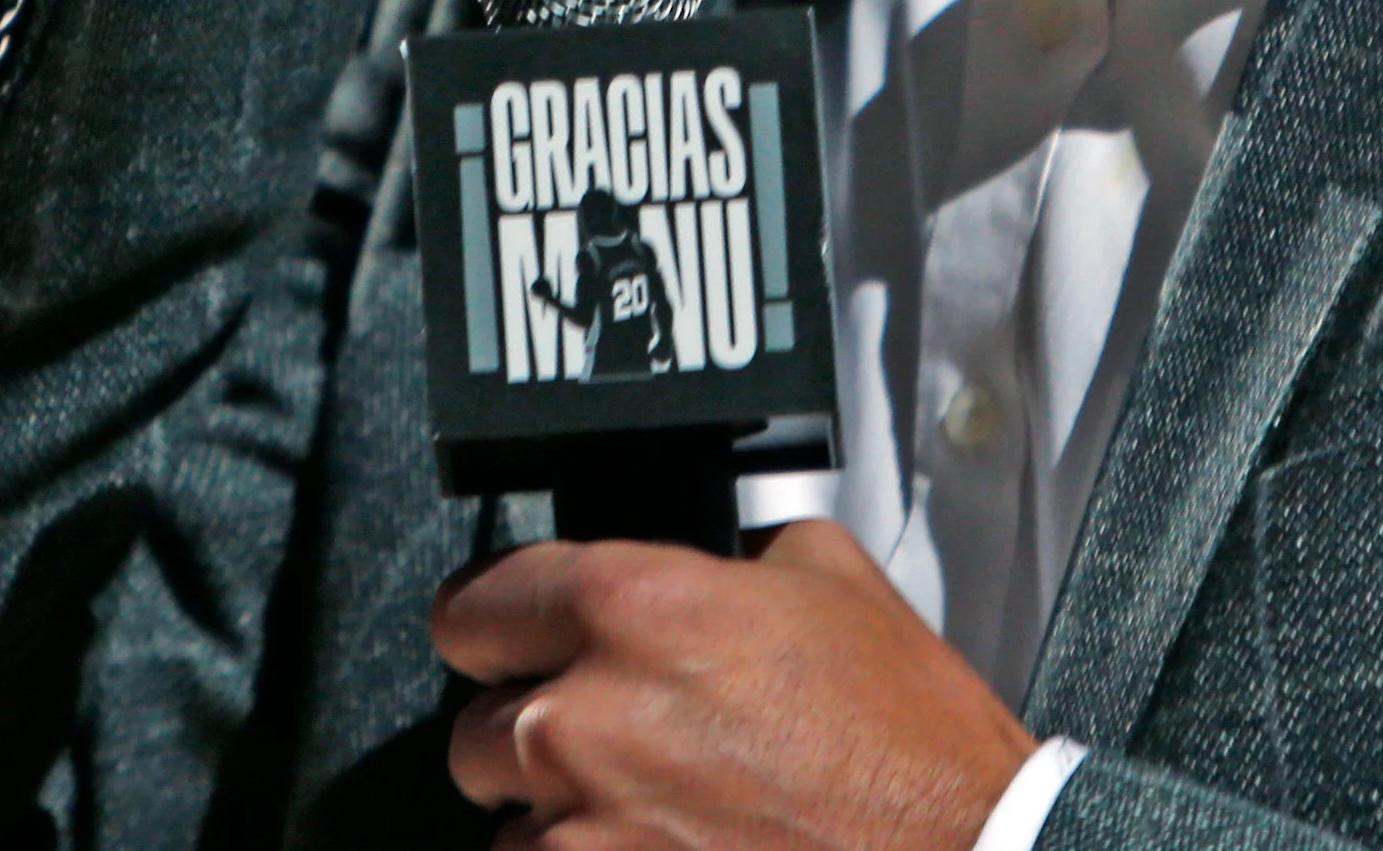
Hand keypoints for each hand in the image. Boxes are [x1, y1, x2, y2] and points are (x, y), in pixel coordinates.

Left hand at [436, 522, 1037, 850]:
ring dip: (565, 820)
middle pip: (476, 728)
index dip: (500, 626)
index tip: (511, 643)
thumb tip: (702, 564)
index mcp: (630, 608)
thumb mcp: (833, 580)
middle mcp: (585, 719)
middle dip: (538, 735)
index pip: (472, 607)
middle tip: (621, 741)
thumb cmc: (909, 746)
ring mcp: (583, 831)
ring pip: (510, 824)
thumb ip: (732, 559)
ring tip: (661, 812)